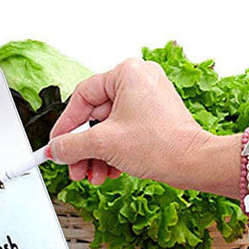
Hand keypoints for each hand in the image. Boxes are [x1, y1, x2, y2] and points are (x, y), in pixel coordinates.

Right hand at [48, 58, 212, 186]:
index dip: (65, 125)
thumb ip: (71, 145)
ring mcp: (147, 99)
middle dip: (83, 149)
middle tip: (74, 167)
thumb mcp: (104, 144)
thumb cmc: (161, 145)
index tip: (56, 144)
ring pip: (107, 128)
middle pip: (94, 117)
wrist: (193, 163)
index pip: (82, 97)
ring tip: (93, 175)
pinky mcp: (153, 118)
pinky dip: (112, 153)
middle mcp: (139, 81)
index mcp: (127, 73)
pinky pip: (122, 133)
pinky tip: (109, 171)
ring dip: (96, 155)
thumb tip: (55, 149)